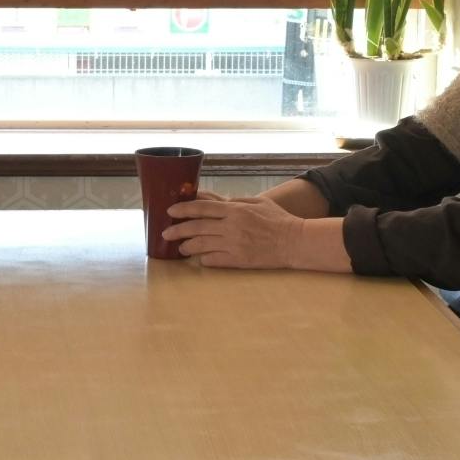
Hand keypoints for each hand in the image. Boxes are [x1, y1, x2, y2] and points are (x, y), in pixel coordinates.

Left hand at [162, 197, 304, 268]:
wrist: (294, 242)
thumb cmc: (276, 220)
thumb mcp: (256, 202)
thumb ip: (232, 201)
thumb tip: (209, 199)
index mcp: (235, 210)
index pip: (202, 208)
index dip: (183, 209)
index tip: (170, 212)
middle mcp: (232, 227)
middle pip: (196, 227)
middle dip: (178, 230)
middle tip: (166, 233)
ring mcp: (234, 244)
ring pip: (201, 245)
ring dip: (187, 247)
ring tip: (181, 248)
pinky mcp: (238, 260)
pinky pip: (213, 260)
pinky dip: (204, 259)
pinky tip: (201, 258)